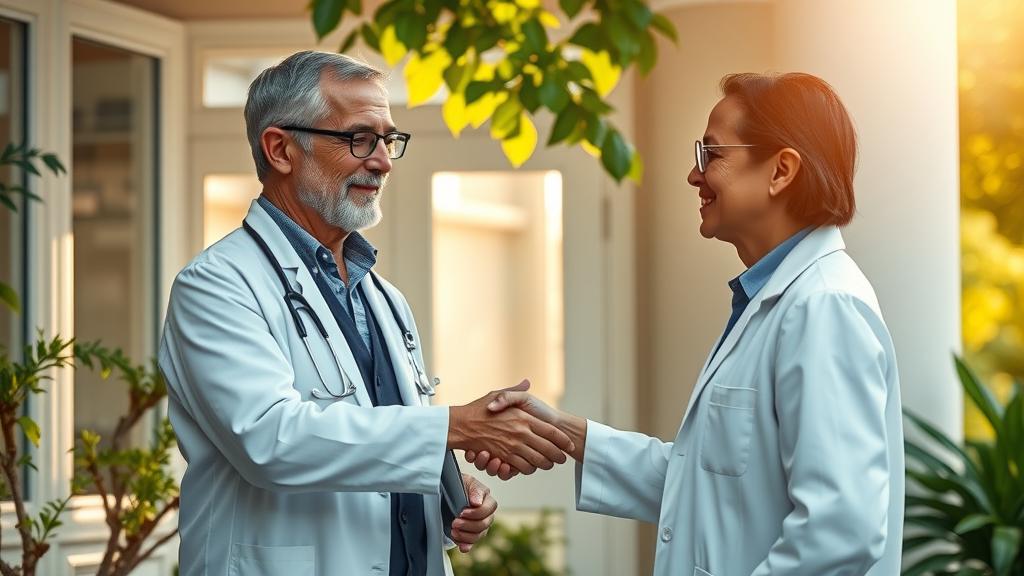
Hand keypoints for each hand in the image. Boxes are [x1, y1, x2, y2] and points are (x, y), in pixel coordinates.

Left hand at [450, 474, 496, 552]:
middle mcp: (486, 515)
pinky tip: (461, 546)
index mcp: (487, 500)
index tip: (462, 512)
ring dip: (465, 535)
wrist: (447, 493)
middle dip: (468, 525)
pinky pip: (471, 543)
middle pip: (484, 524)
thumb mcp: (467, 482)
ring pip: (478, 535)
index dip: (476, 513)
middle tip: (454, 522)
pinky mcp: (470, 534)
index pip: (489, 509)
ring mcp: (479, 526)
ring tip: (453, 531)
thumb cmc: (459, 485)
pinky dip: (466, 545)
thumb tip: (477, 502)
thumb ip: (475, 490)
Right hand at [465, 389, 586, 472]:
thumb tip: (527, 382)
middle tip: (562, 458)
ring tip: (550, 464)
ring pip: (538, 460)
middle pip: (548, 449)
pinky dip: (529, 469)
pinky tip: (532, 467)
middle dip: (558, 456)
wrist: (460, 424)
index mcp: (522, 417)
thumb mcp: (498, 393)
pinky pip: (522, 467)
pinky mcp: (504, 456)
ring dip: (546, 464)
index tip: (569, 444)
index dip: (563, 440)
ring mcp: (512, 446)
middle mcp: (520, 432)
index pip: (551, 431)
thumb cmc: (478, 409)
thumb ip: (514, 391)